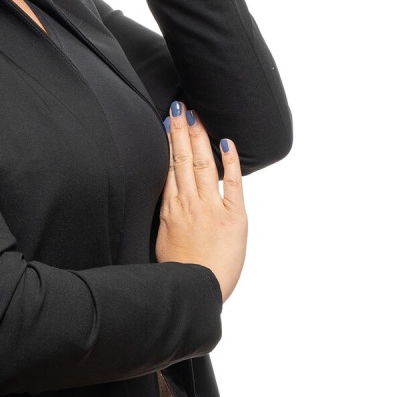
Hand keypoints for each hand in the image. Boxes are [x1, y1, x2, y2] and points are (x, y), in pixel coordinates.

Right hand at [155, 102, 247, 301]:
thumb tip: (171, 195)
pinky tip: (227, 143)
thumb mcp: (164, 236)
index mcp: (171, 207)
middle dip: (181, 130)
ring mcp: (210, 207)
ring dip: (199, 137)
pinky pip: (232, 184)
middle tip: (180, 107)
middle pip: (183, 158)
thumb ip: (169, 212)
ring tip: (195, 116)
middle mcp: (188, 201)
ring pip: (202, 164)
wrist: (194, 289)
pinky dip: (230, 162)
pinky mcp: (233, 216)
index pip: (169, 165)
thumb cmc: (179, 268)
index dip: (169, 141)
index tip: (167, 121)